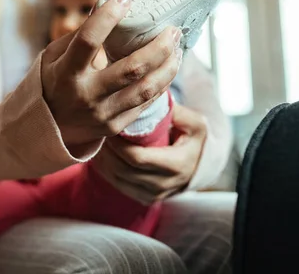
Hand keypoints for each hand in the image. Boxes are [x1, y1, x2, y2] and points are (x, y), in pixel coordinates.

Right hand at [41, 0, 181, 146]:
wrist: (50, 128)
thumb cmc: (54, 82)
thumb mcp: (54, 56)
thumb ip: (79, 34)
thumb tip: (106, 4)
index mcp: (66, 73)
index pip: (89, 41)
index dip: (108, 17)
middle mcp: (86, 95)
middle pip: (132, 69)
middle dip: (159, 46)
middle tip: (172, 29)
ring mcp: (103, 114)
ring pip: (146, 89)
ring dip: (168, 66)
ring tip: (178, 48)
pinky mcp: (116, 126)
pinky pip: (146, 103)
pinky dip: (161, 83)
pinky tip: (168, 68)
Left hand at [92, 103, 206, 204]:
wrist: (200, 165)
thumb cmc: (194, 140)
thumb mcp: (194, 124)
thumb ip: (175, 112)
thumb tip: (152, 99)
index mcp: (176, 165)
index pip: (137, 158)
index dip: (119, 144)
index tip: (111, 127)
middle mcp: (164, 184)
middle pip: (123, 170)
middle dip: (108, 151)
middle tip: (99, 131)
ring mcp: (154, 194)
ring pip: (117, 179)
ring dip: (104, 160)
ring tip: (98, 141)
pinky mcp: (145, 198)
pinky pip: (119, 186)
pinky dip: (106, 171)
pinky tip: (102, 155)